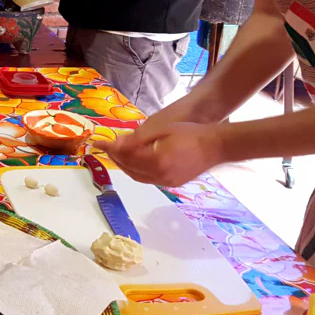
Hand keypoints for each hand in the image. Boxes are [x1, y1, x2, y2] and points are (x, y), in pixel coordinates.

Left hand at [94, 122, 223, 186]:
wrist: (216, 146)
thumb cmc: (189, 132)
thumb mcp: (161, 130)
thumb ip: (138, 138)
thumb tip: (117, 142)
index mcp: (157, 160)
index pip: (126, 155)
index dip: (110, 148)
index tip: (98, 142)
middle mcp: (160, 175)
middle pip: (129, 167)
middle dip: (115, 157)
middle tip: (105, 146)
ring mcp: (167, 182)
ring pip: (137, 176)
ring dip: (123, 165)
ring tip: (115, 154)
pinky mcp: (172, 184)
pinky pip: (147, 179)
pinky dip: (135, 171)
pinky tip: (131, 162)